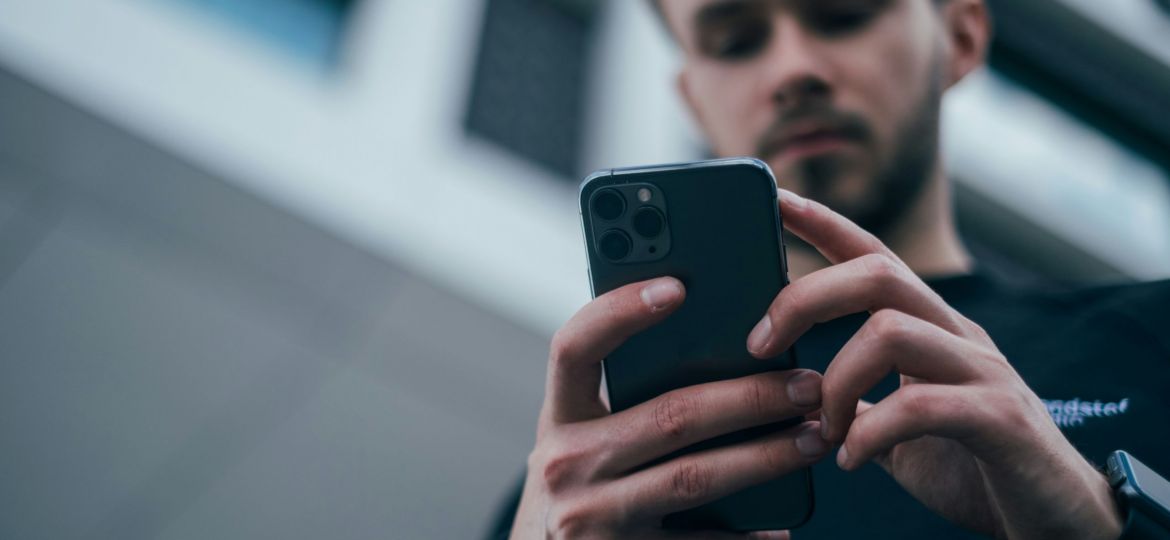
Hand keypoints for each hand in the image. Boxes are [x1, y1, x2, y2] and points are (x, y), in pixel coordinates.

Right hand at [511, 277, 828, 538]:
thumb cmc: (583, 490)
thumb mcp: (584, 440)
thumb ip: (625, 400)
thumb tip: (722, 347)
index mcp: (559, 417)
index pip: (574, 347)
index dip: (620, 312)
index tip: (677, 286)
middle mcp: (565, 464)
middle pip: (668, 414)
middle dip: (749, 396)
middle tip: (807, 384)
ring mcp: (590, 516)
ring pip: (694, 475)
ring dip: (765, 456)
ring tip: (813, 438)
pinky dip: (745, 535)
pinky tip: (781, 524)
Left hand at [746, 189, 1122, 539]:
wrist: (1059, 521)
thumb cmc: (975, 470)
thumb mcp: (899, 429)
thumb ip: (857, 403)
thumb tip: (795, 393)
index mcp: (932, 330)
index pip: (874, 256)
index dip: (824, 224)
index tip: (775, 199)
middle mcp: (959, 337)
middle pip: (877, 274)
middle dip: (805, 298)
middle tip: (758, 344)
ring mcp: (984, 373)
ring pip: (891, 331)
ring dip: (835, 382)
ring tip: (820, 429)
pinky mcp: (1001, 420)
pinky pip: (920, 406)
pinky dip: (870, 433)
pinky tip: (851, 459)